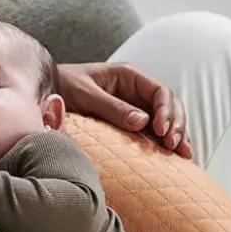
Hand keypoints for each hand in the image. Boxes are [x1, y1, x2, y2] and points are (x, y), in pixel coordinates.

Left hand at [57, 62, 191, 159]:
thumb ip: (112, 107)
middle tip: (174, 146)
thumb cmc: (64, 86)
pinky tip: (175, 156)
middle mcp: (136, 89)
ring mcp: (135, 105)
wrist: (46, 93)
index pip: (160, 90)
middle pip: (169, 105)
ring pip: (166, 119)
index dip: (166, 110)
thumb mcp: (86, 95)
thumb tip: (142, 122)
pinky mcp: (130, 121)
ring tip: (184, 154)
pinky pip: (154, 130)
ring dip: (177, 135)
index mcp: (129, 75)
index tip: (162, 131)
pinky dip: (165, 142)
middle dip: (176, 125)